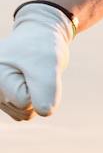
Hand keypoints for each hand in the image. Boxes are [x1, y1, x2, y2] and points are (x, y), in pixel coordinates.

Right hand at [0, 4, 74, 121]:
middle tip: (34, 72)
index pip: (24, 103)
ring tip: (31, 76)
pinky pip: (24, 114)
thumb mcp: (49, 68)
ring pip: (24, 114)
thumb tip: (43, 112)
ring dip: (35, 98)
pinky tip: (27, 83)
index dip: (38, 88)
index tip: (33, 68)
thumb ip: (46, 92)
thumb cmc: (41, 49)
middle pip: (24, 111)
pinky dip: (32, 101)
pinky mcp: (3, 99)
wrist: (39, 38)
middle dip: (36, 94)